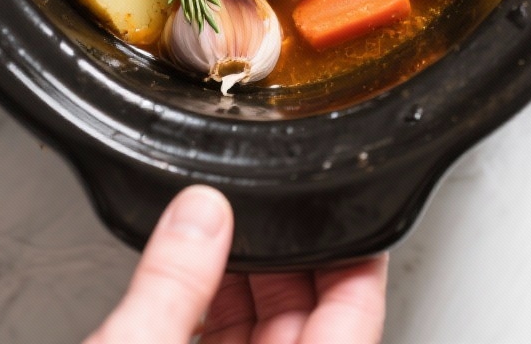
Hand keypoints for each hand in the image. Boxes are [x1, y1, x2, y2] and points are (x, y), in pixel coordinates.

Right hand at [85, 184, 387, 343]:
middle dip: (286, 254)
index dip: (357, 252)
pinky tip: (190, 279)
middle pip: (309, 318)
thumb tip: (201, 211)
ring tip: (223, 226)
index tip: (354, 205)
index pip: (356, 314)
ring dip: (245, 283)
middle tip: (268, 200)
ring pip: (263, 336)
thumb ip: (173, 284)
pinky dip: (211, 314)